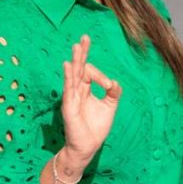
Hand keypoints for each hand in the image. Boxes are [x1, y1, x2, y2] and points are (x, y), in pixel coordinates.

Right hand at [59, 35, 120, 167]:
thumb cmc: (96, 128)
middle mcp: (77, 90)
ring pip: (73, 74)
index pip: (90, 73)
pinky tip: (69, 65)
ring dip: (76, 60)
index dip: (100, 75)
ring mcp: (72, 97)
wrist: (87, 147)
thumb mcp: (110, 107)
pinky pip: (68, 88)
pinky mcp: (69, 105)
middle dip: (83, 52)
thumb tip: (114, 82)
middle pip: (79, 67)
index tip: (109, 85)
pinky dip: (68, 76)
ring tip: (77, 46)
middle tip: (85, 37)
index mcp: (86, 89)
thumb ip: (113, 92)